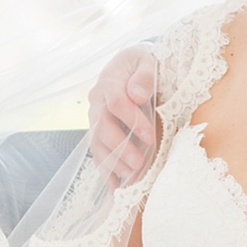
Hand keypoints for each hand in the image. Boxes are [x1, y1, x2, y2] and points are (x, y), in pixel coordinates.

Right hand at [88, 47, 159, 187]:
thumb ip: (144, 76)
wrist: (132, 66)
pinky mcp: (99, 131)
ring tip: (131, 177)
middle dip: (120, 147)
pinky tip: (117, 186)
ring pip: (97, 143)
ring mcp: (95, 117)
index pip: (117, 103)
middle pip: (102, 127)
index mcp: (109, 81)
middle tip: (138, 163)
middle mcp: (97, 101)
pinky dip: (106, 170)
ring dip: (113, 162)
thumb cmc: (143, 64)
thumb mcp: (147, 60)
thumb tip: (137, 95)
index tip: (150, 136)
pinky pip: (98, 152)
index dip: (132, 120)